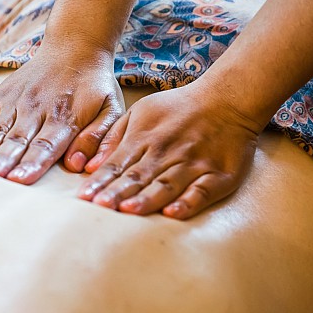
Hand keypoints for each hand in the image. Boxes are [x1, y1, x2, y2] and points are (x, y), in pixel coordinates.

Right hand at [0, 49, 123, 183]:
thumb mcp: (111, 109)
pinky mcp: (3, 95)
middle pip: (19, 140)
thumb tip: (78, 165)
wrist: (75, 46)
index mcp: (65, 116)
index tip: (20, 180)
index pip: (47, 145)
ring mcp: (18, 101)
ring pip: (0, 129)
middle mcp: (38, 108)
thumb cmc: (94, 86)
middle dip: (6, 160)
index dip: (33, 163)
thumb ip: (98, 138)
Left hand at [77, 82, 259, 219]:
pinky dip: (188, 202)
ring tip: (129, 210)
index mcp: (144, 138)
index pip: (117, 164)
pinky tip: (173, 213)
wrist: (228, 99)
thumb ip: (113, 138)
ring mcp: (193, 164)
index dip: (100, 181)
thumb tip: (89, 166)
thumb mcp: (139, 113)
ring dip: (147, 198)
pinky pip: (202, 191)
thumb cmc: (177, 109)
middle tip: (99, 207)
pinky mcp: (218, 176)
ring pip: (166, 184)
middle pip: (138, 176)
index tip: (84, 197)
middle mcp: (166, 152)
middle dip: (117, 192)